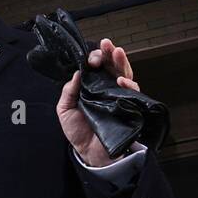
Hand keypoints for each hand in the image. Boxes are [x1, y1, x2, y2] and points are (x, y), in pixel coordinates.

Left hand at [57, 38, 140, 166]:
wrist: (89, 154)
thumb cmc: (78, 131)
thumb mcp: (65, 109)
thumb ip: (69, 91)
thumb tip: (77, 72)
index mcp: (91, 86)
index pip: (96, 67)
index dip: (94, 59)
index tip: (91, 60)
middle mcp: (106, 88)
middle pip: (111, 65)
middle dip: (110, 52)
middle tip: (107, 44)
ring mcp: (118, 96)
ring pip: (124, 73)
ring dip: (121, 62)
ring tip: (118, 52)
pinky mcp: (128, 106)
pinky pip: (133, 92)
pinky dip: (129, 83)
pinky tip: (122, 80)